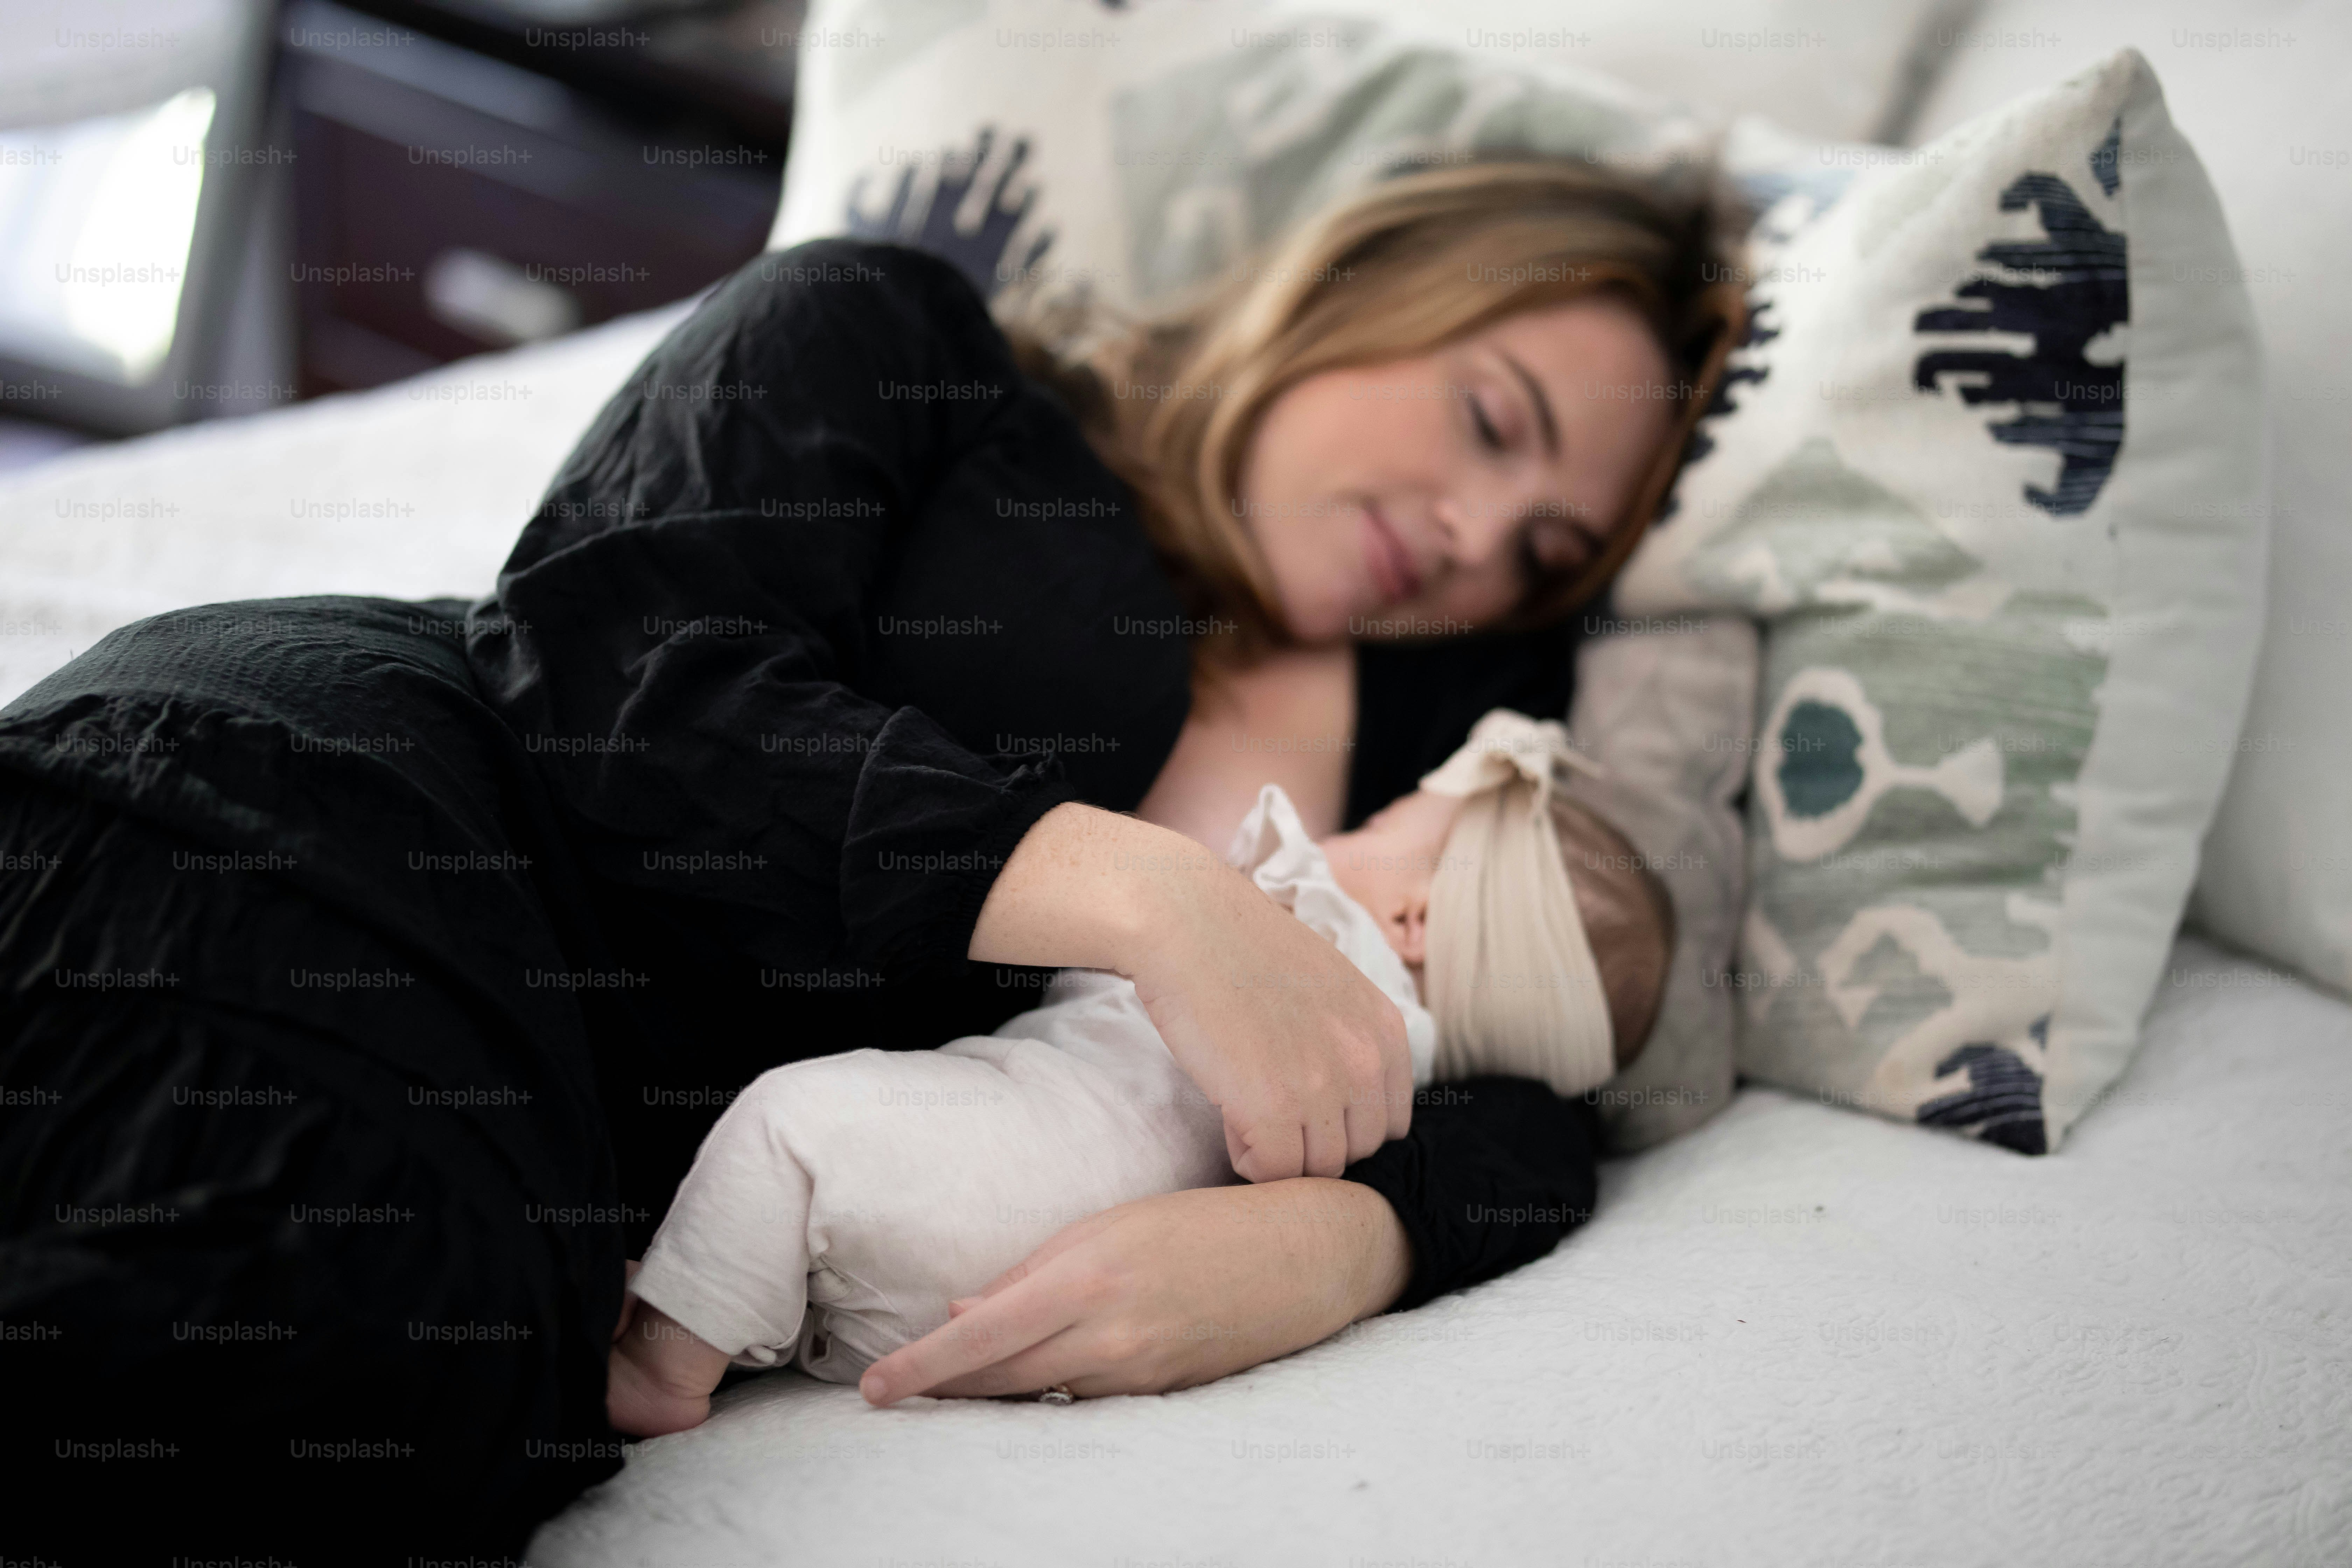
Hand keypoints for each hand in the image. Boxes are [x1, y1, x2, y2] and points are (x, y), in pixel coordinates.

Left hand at [857, 1179, 1411, 1406]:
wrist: (1304, 1257)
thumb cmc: (1203, 1223)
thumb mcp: (1112, 1225)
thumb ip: (1034, 1272)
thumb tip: (964, 1312)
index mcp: (1087, 1280)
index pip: (982, 1338)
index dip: (922, 1367)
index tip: (874, 1388)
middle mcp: (1107, 1337)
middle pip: (999, 1381)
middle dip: (940, 1390)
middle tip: (888, 1393)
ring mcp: (1136, 1375)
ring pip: (1037, 1398)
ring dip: (988, 1395)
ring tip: (942, 1389)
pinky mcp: (1159, 1395)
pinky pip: (1083, 1402)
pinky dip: (1045, 1395)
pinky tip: (1024, 1384)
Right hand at [970, 804, 1413, 1180]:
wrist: (1185, 921)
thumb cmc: (1243, 948)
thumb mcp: (1330, 986)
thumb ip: (1350, 1041)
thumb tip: (1344, 1101)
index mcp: (1387, 1031)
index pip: (1390, 1123)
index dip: (1344, 1125)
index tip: (1304, 1107)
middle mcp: (1365, 1061)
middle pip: (1357, 1151)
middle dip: (1314, 1143)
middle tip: (1268, 1111)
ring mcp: (1322, 1086)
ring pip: (1318, 1168)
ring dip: (1280, 1153)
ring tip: (1245, 1110)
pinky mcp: (1271, 1107)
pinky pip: (1273, 1171)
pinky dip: (1248, 1158)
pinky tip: (1229, 1119)